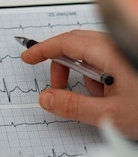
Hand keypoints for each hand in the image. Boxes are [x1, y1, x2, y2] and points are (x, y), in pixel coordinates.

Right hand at [21, 30, 137, 139]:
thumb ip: (73, 106)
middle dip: (61, 66)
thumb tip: (47, 98)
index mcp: (110, 52)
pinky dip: (99, 79)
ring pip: (91, 55)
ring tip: (96, 101)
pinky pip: (105, 62)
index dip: (43, 49)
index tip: (28, 57)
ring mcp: (123, 51)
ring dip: (84, 76)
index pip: (66, 42)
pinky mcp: (128, 59)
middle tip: (55, 88)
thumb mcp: (110, 114)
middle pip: (76, 45)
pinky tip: (111, 98)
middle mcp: (116, 46)